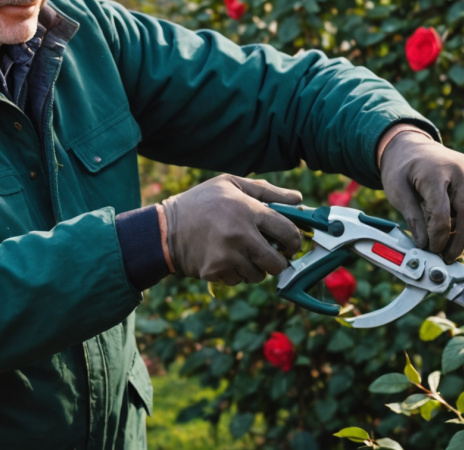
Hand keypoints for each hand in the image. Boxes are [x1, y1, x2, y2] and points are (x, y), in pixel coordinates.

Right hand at [161, 175, 303, 285]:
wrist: (165, 227)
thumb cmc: (202, 201)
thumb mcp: (231, 184)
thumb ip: (267, 191)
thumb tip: (298, 199)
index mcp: (247, 210)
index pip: (287, 231)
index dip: (295, 241)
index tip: (291, 243)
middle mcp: (240, 235)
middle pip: (276, 262)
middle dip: (278, 261)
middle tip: (272, 255)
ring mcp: (227, 256)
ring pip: (258, 275)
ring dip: (255, 268)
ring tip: (243, 254)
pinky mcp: (214, 272)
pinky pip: (238, 281)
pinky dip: (235, 274)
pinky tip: (225, 259)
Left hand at [380, 132, 463, 262]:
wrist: (409, 144)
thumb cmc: (401, 167)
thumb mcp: (396, 191)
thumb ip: (411, 217)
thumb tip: (424, 244)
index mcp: (436, 171)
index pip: (442, 212)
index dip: (438, 236)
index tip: (431, 249)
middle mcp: (459, 169)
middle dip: (461, 239)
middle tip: (449, 257)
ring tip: (448, 245)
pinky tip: (454, 226)